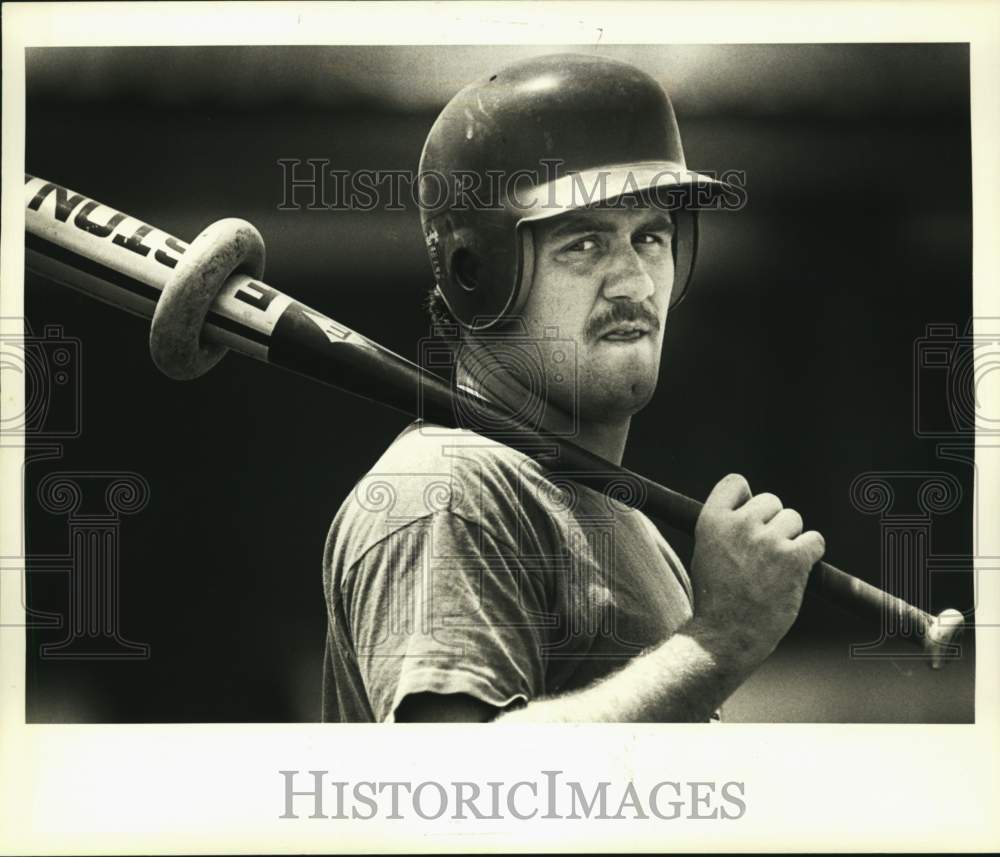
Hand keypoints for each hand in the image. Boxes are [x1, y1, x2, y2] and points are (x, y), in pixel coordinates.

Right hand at [690, 473, 825, 668]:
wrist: (725, 635)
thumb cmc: (716, 598)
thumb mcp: (705, 551)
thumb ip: (726, 526)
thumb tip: (753, 509)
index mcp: (711, 520)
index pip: (735, 482)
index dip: (746, 498)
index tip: (748, 518)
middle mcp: (739, 525)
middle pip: (771, 502)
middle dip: (772, 523)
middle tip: (764, 553)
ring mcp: (767, 541)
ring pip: (794, 520)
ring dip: (791, 540)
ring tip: (776, 567)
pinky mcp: (793, 559)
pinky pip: (815, 540)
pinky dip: (811, 553)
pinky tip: (797, 570)